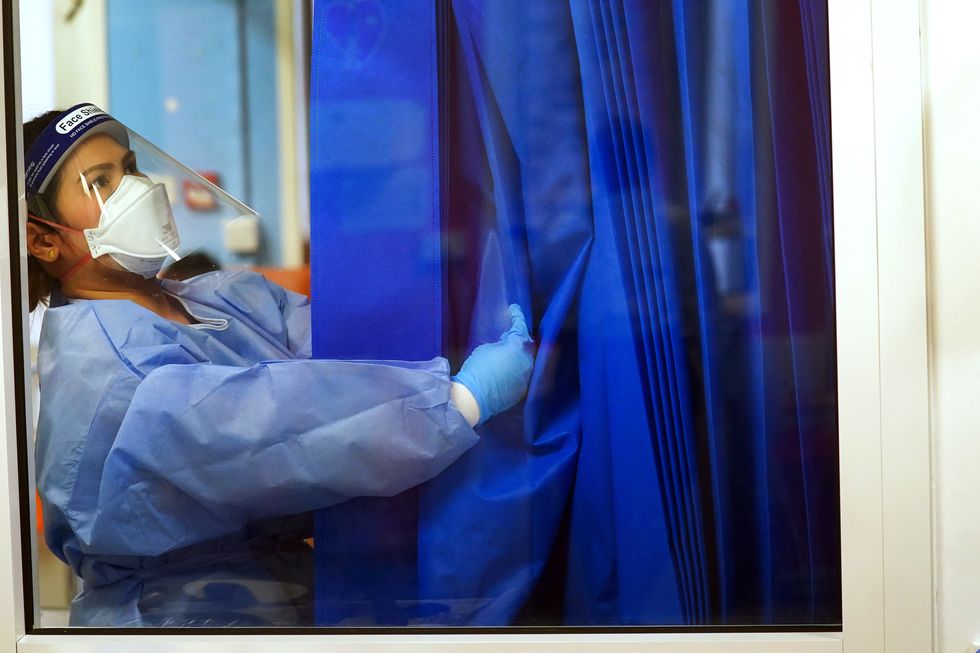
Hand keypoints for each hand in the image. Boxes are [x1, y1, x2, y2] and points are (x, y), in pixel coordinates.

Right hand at [453, 304, 533, 425]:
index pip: (520, 327)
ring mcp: (527, 376)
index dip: (517, 316)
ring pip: (526, 361)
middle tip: (508, 335)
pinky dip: (516, 370)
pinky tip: (506, 370)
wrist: (474, 397)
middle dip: (519, 339)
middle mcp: (527, 361)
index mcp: (518, 346)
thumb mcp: (487, 348)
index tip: (514, 309)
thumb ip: (501, 343)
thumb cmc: (477, 368)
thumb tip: (507, 345)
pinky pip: (522, 375)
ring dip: (518, 356)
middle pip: (527, 345)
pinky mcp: (522, 389)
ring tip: (507, 353)